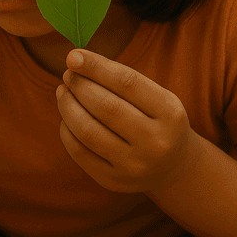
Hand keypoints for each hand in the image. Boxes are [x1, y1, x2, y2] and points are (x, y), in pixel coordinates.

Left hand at [55, 49, 199, 193]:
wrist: (174, 167)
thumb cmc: (157, 120)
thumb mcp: (156, 97)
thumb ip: (122, 79)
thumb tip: (75, 61)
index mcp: (171, 113)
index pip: (127, 83)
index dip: (96, 67)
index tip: (73, 55)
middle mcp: (156, 142)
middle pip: (105, 107)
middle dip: (79, 86)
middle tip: (68, 75)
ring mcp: (134, 166)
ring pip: (88, 131)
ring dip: (67, 106)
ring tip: (63, 91)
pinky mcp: (114, 181)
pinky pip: (79, 152)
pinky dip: (67, 130)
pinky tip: (67, 117)